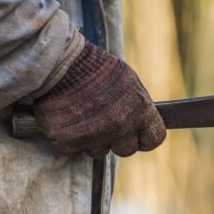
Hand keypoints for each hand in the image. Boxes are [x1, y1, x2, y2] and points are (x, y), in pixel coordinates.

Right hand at [34, 43, 165, 157]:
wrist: (59, 62)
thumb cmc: (95, 68)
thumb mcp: (128, 80)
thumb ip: (138, 106)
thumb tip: (143, 123)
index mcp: (140, 109)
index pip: (154, 138)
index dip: (144, 138)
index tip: (137, 136)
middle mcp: (120, 125)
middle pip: (126, 150)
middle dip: (117, 140)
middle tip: (103, 122)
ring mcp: (95, 136)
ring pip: (98, 151)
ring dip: (92, 139)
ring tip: (83, 115)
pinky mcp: (69, 142)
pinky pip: (74, 150)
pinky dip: (70, 139)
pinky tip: (67, 119)